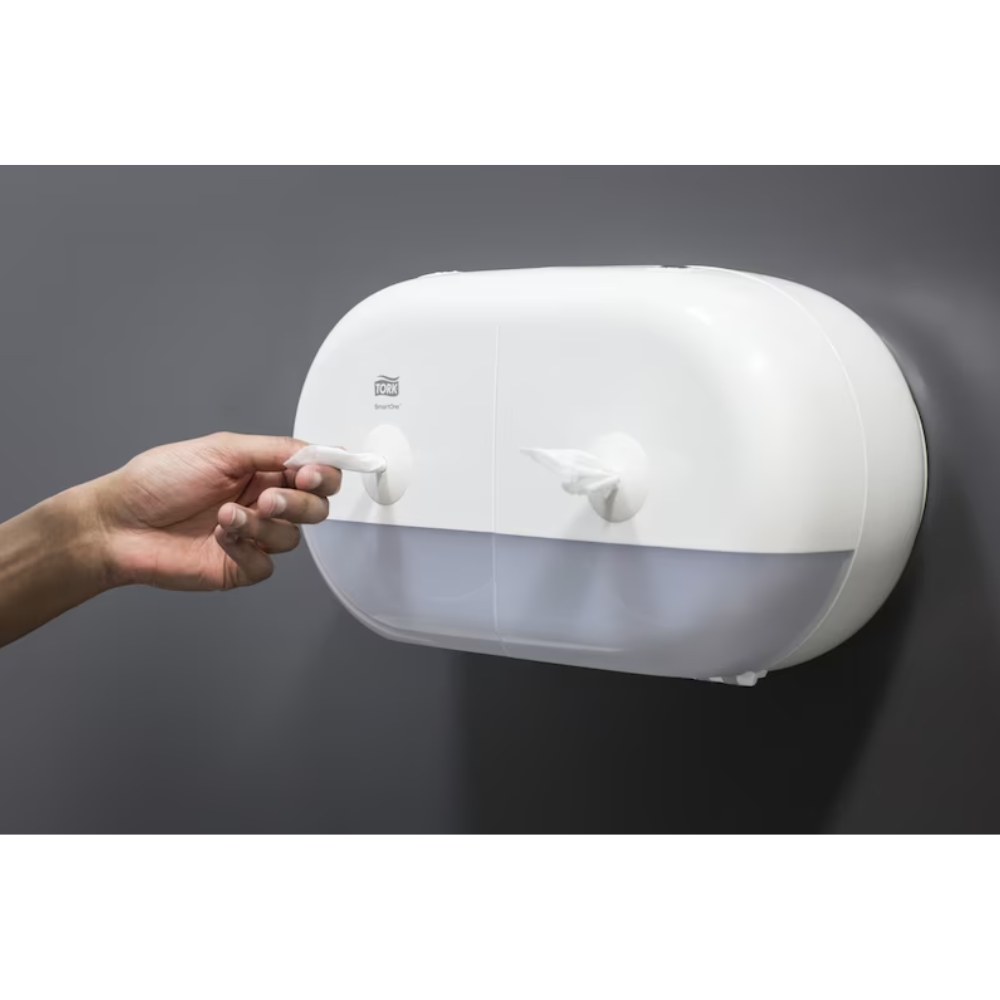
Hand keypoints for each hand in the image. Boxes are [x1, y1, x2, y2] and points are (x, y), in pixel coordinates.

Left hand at [90, 432, 341, 589]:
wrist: (118, 524)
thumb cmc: (156, 482)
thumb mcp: (220, 450)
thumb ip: (274, 449)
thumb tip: (316, 452)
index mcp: (262, 470)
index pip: (315, 472)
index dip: (323, 474)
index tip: (310, 474)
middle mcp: (263, 502)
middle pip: (315, 507)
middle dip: (298, 502)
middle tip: (268, 498)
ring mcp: (253, 537)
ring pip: (292, 537)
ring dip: (262, 525)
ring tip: (226, 516)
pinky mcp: (241, 567)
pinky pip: (267, 565)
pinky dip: (246, 549)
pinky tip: (219, 538)